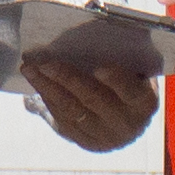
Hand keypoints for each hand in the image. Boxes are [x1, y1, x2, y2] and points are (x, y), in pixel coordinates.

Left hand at [29, 54, 158, 149]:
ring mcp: (106, 137)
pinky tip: (36, 83)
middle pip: (94, 99)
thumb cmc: (131, 81)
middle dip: (67, 78)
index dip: (117, 80)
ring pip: (73, 111)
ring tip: (29, 68)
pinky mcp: (87, 143)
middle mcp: (126, 124)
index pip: (131, 91)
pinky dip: (48, 100)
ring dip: (47, 88)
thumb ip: (122, 55)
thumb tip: (91, 31)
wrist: (129, 119)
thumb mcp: (134, 70)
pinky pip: (64, 121)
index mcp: (144, 102)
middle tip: (44, 61)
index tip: (99, 67)